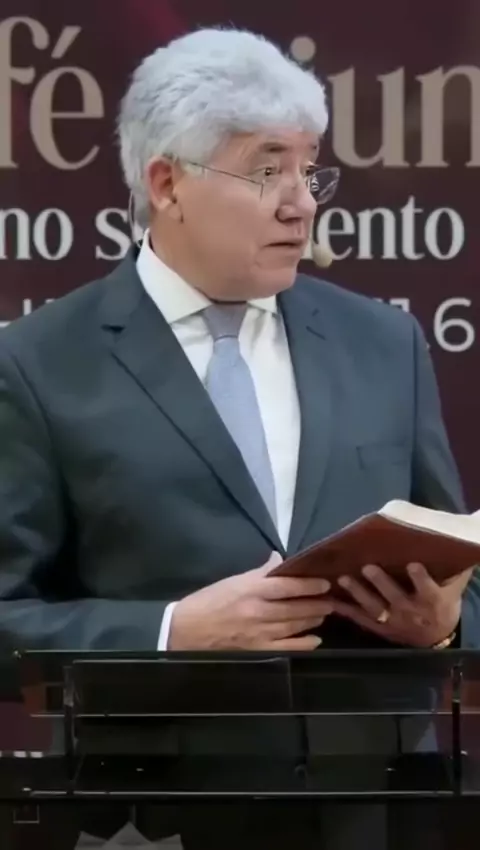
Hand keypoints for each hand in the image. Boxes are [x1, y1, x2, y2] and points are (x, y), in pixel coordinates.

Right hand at [168, 552, 333, 650]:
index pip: (286, 586)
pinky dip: (303, 644)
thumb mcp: (232, 581)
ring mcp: (258, 633)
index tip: (325, 582)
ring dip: (312, 619)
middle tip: (333, 599)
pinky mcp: (257, 650)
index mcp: (250, 590)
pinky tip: (315, 640)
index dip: (308, 585)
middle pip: (295, 607)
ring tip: (325, 613)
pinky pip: (286, 647)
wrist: (185, 630)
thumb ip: (259, 573)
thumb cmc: (208, 601)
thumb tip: (279, 560)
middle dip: (316, 603)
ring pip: (294, 626)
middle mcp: (258, 611)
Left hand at [332, 562, 471, 646]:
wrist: (435, 637)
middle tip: (367, 567)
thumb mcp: (452, 587)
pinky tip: (329, 600)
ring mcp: (393, 622)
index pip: (428, 589)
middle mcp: (411, 613)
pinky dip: (344, 610)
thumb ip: (454, 568)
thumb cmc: (442, 603)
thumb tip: (460, 542)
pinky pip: (359, 619)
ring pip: (374, 608)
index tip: (413, 565)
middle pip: (395, 598)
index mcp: (432, 601)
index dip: (420, 579)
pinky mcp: (378, 628)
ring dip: (358, 593)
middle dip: (381, 583)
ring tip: (343, 578)